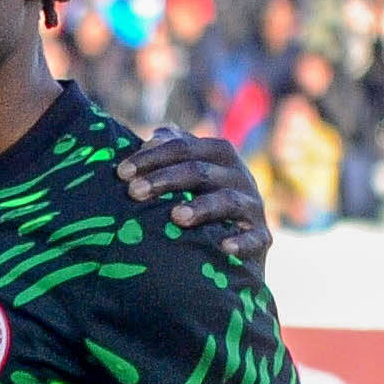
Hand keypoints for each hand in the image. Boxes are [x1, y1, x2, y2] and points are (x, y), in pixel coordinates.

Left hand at [121, 125, 272, 265]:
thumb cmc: (201, 200)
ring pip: (227, 201)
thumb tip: (155, 136)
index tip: (121, 172)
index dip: (152, 157)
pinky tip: (225, 247)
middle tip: (134, 191)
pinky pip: (255, 238)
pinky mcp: (262, 237)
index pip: (184, 148)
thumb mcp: (188, 174)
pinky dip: (242, 242)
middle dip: (166, 179)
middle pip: (201, 171)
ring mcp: (252, 206)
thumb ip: (173, 154)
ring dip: (202, 208)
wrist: (239, 243)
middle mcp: (238, 177)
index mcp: (218, 156)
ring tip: (176, 217)